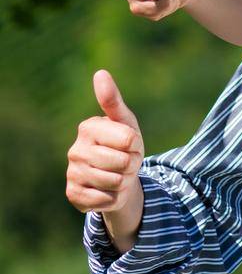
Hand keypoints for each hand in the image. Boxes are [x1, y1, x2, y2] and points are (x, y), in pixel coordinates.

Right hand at [66, 70, 143, 216]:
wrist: (116, 178)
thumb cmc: (122, 145)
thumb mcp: (125, 122)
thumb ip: (113, 100)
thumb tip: (100, 73)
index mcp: (88, 128)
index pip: (129, 140)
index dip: (136, 146)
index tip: (129, 145)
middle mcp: (75, 150)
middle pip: (123, 163)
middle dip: (131, 165)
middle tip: (124, 163)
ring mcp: (72, 173)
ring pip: (114, 183)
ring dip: (123, 182)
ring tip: (117, 176)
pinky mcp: (73, 194)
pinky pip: (106, 200)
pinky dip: (113, 198)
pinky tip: (107, 191)